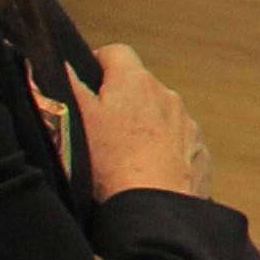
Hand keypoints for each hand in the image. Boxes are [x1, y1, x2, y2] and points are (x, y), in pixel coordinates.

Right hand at [75, 45, 211, 200]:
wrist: (154, 207)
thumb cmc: (110, 163)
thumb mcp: (77, 119)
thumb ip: (68, 85)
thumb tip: (60, 61)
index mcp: (135, 81)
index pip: (116, 52)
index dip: (97, 63)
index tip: (85, 84)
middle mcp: (167, 95)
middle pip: (139, 86)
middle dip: (121, 100)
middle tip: (99, 128)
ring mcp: (187, 124)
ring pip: (160, 115)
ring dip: (144, 126)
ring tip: (123, 157)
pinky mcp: (199, 152)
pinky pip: (178, 144)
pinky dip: (164, 152)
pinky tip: (147, 173)